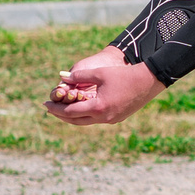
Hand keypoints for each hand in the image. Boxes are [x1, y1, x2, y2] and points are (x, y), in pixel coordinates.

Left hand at [46, 46, 163, 125]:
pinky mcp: (118, 117)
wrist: (149, 81)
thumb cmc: (124, 75)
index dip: (56, 108)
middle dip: (61, 115)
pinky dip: (86, 115)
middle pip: (76, 120)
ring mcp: (111, 119)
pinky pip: (97, 119)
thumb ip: (80, 76)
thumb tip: (63, 77)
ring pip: (86, 121)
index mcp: (97, 107)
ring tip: (64, 110)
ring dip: (74, 116)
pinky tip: (83, 107)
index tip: (45, 104)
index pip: (70, 112)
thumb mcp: (100, 73)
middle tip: (50, 109)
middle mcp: (103, 117)